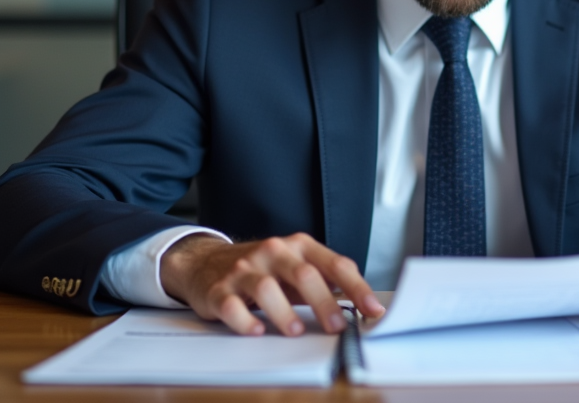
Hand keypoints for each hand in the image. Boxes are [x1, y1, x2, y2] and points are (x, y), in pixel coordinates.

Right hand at [160, 232, 384, 336]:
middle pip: (304, 275)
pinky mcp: (219, 289)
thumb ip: (326, 279)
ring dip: (285, 313)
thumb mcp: (296, 267)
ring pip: (267, 288)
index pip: (335, 264)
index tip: (372, 310)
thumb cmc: (262, 269)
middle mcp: (273, 252)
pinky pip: (232, 306)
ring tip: (296, 331)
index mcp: (299, 246)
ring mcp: (244, 270)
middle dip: (324, 303)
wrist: (205, 262)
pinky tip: (256, 330)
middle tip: (337, 327)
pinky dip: (245, 321)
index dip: (357, 288)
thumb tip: (362, 302)